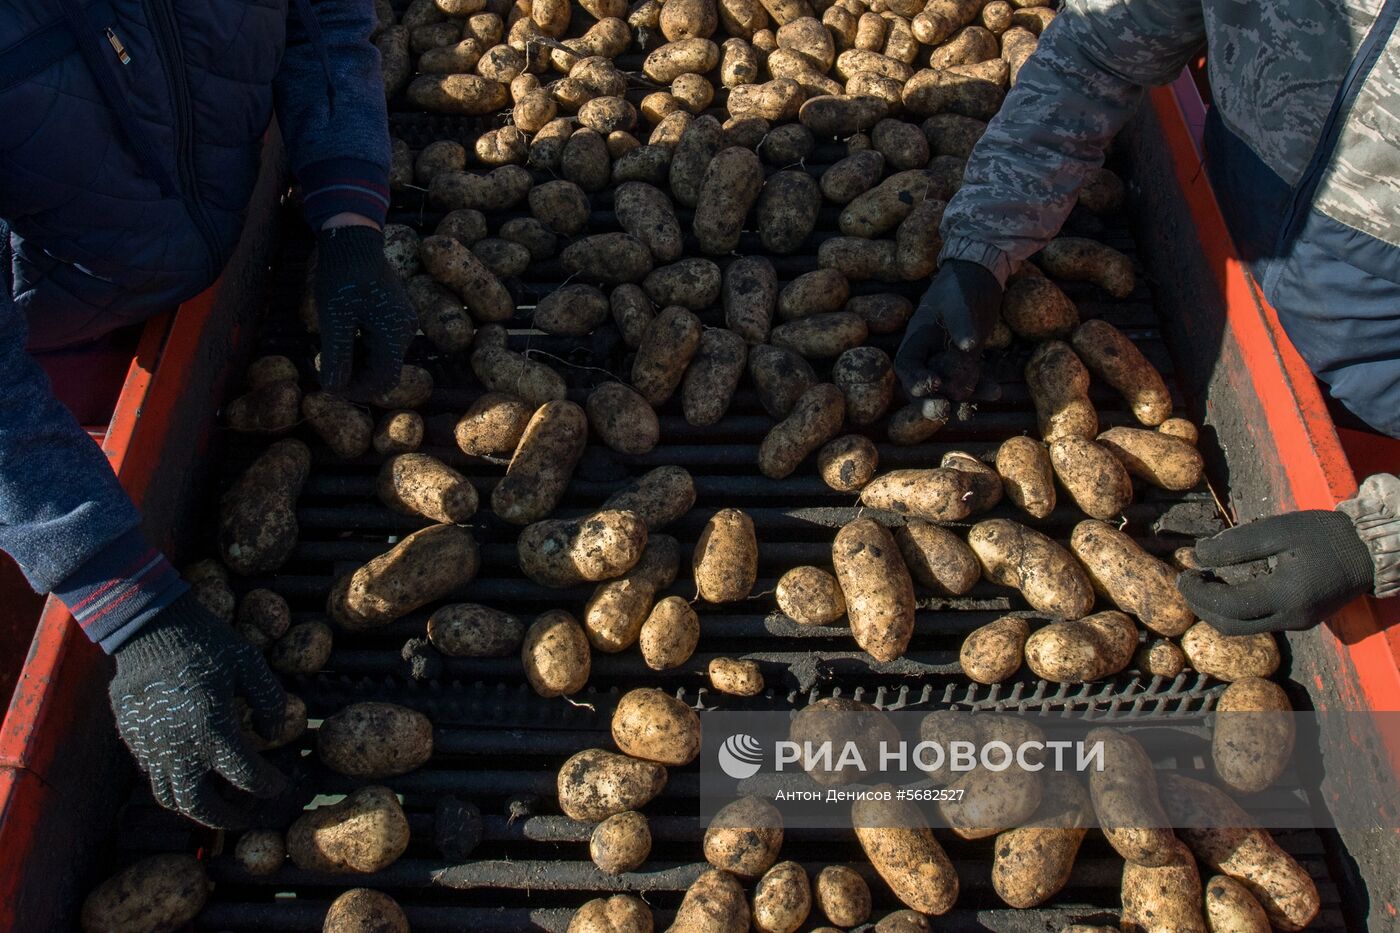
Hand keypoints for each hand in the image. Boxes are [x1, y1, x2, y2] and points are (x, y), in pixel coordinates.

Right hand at [109, 592, 288, 827]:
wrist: (148, 627)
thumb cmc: (205, 642)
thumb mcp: (250, 663)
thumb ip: (268, 700)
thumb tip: (274, 732)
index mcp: (213, 731)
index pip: (246, 777)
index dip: (268, 787)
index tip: (280, 786)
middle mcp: (179, 749)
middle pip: (202, 805)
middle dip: (228, 817)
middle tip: (247, 815)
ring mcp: (152, 747)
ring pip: (170, 798)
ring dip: (196, 809)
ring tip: (217, 805)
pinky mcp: (134, 739)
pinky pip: (152, 775)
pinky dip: (174, 785)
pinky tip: (191, 774)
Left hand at [314, 224, 416, 398]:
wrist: (354, 238)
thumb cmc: (342, 275)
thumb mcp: (334, 318)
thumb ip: (337, 355)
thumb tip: (332, 389)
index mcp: (394, 334)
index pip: (383, 380)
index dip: (357, 390)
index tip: (330, 386)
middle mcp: (405, 332)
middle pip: (384, 371)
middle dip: (355, 376)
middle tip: (326, 369)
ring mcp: (403, 322)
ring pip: (382, 358)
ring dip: (357, 362)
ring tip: (331, 352)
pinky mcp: (396, 314)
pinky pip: (382, 343)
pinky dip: (362, 348)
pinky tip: (343, 337)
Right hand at [894, 259, 1003, 402]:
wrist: (980, 274)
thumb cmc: (961, 284)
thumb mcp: (958, 301)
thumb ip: (962, 325)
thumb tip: (968, 347)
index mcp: (917, 338)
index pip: (908, 366)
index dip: (915, 380)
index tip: (932, 385)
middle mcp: (929, 353)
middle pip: (923, 385)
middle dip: (931, 401)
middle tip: (943, 411)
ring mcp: (948, 358)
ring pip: (948, 388)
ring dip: (958, 401)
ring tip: (969, 412)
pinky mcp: (967, 359)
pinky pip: (971, 380)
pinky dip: (981, 388)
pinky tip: (995, 392)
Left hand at [1177, 510, 1375, 634]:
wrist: (1367, 551)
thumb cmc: (1324, 535)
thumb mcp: (1278, 529)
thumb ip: (1236, 544)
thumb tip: (1197, 554)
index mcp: (1287, 595)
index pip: (1229, 606)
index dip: (1199, 593)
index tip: (1184, 574)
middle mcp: (1292, 618)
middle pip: (1231, 626)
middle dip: (1202, 606)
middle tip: (1188, 582)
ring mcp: (1298, 623)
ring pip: (1244, 628)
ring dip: (1217, 610)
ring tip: (1203, 583)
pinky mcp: (1301, 621)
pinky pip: (1260, 623)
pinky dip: (1236, 610)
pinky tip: (1228, 588)